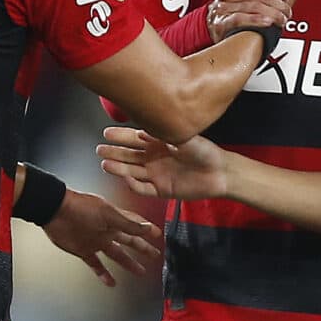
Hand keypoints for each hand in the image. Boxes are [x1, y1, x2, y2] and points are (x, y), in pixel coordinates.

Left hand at [40, 188, 161, 286]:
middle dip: (142, 248)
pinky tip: (110, 282)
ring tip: (139, 271)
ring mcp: (96, 241)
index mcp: (114, 219)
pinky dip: (103, 274)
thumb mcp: (109, 215)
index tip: (158, 235)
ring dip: (128, 263)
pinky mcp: (83, 251)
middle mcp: (107, 231)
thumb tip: (148, 228)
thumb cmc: (80, 207)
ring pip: (116, 255)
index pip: (135, 225)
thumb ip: (129, 224)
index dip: (147, 230)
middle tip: (154, 255)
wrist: (55, 211)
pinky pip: (96, 265)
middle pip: (129, 241)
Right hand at [99, 125, 227, 200]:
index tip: (106, 133)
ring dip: (119, 168)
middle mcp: (156, 158)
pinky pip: (143, 188)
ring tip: (105, 163)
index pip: (135, 139)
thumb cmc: (205, 152)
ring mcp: (157, 175)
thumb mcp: (183, 138)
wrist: (220, 173)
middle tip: (99, 149)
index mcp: (160, 143)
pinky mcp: (162, 190)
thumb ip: (162, 134)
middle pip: (130, 155)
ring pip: (133, 171)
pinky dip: (134, 184)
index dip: (121, 136)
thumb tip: (141, 130)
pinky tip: (125, 177)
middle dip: (114, 152)